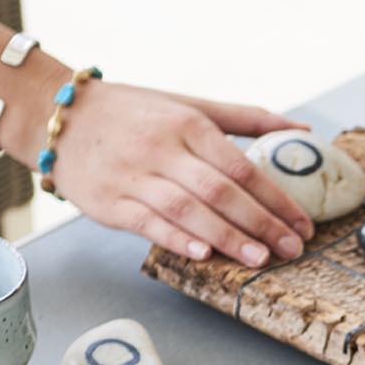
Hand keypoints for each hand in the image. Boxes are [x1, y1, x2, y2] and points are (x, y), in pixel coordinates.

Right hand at [53, 83, 314, 267]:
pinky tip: (204, 254)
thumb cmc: (135, 114)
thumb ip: (245, 118)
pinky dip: (177, 238)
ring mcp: (135, 176)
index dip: (277, 199)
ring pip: (188, 209)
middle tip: (292, 249)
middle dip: (261, 223)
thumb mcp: (189, 105)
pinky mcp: (110, 202)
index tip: (303, 224)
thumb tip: (303, 129)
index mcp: (189, 124)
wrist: (61, 118)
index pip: (243, 167)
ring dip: (227, 236)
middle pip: (221, 191)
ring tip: (258, 259)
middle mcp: (163, 148)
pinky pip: (148, 223)